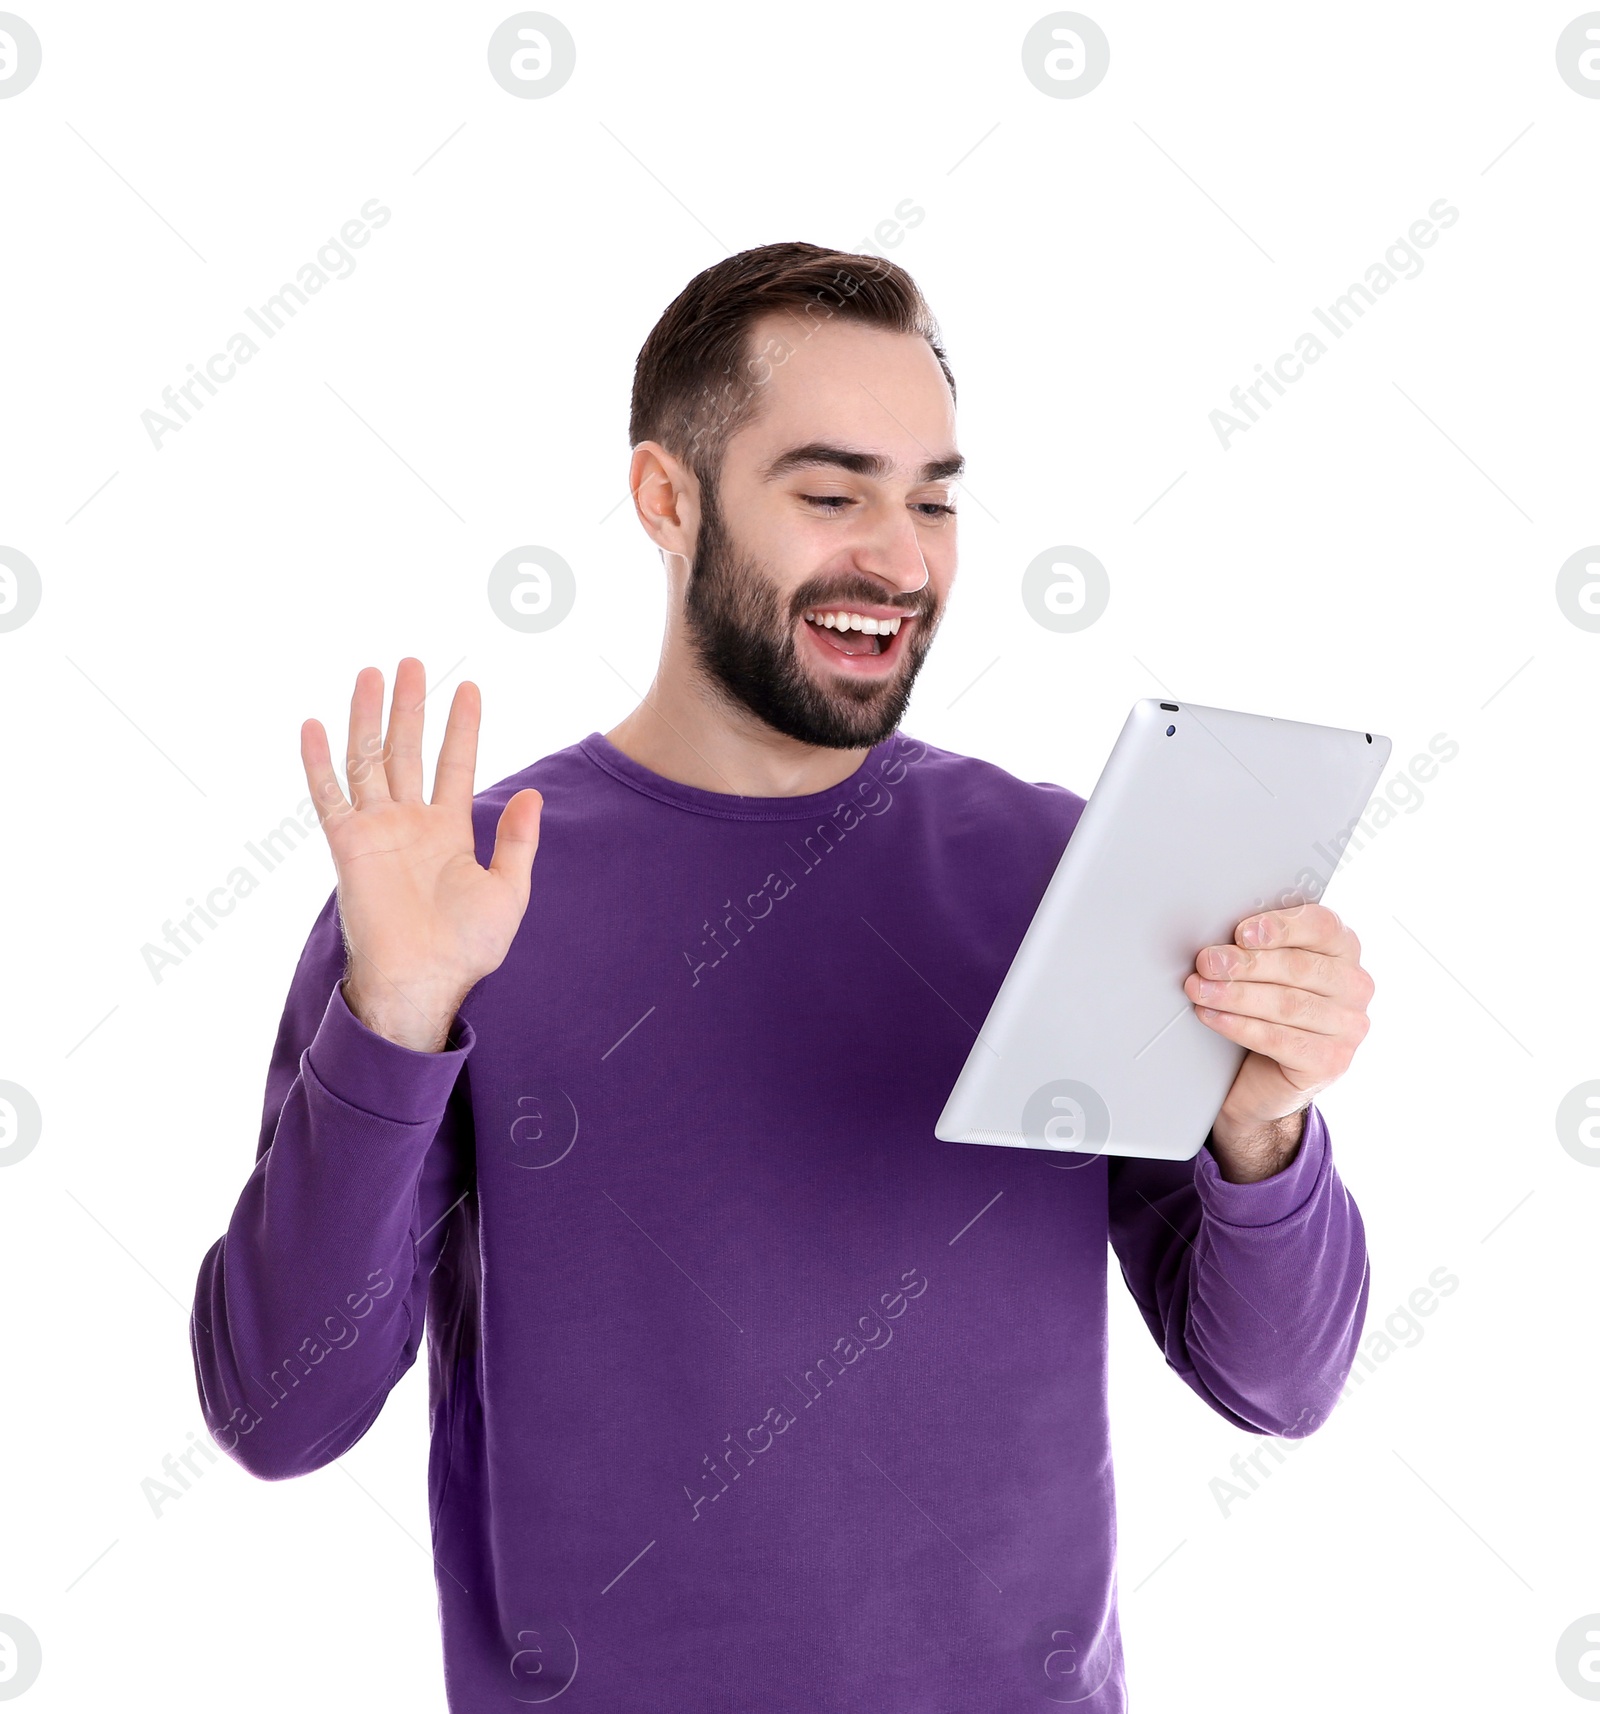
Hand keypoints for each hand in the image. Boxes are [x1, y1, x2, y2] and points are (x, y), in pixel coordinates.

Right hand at [300, 658, 542, 1051]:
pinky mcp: (347, 845)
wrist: (425, 980)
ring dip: (369, 717)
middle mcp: (409, 823)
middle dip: (411, 706)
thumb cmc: (468, 946)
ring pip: (369, 760)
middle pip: (408, 750)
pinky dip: (318, 762)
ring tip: (371, 672)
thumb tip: (533, 793)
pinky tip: (314, 725)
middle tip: (413, 661)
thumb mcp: (508, 890)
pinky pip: (328, 796)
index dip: (462, 727)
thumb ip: (518, 841)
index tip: (470, 688)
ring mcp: (376, 830)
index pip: (455, 764)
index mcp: (448, 830)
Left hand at [1184, 903, 1373, 1181]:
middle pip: (1299, 967)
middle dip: (1246, 964)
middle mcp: (1355, 985)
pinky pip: (1280, 1040)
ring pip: (1287, 1004)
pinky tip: (1213, 1016)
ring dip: (1236, 995)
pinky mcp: (1332, 1061)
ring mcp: (1349, 1026)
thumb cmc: (1266, 1006)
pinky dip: (1240, 1026)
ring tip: (1200, 990)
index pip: (1322, 926)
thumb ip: (1257, 946)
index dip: (1281, 927)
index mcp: (1343, 947)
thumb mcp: (1266, 967)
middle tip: (1207, 962)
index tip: (1242, 932)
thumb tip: (1220, 941)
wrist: (1266, 1073)